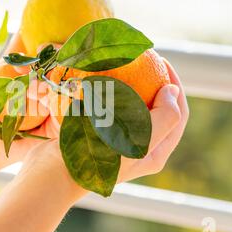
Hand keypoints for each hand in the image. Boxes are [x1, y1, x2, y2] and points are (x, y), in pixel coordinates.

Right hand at [19, 59, 187, 196]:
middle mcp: (140, 148)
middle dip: (155, 83)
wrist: (53, 172)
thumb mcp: (137, 140)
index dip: (175, 85)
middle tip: (144, 59)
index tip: (161, 62)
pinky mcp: (99, 133)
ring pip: (134, 107)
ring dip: (133, 85)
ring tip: (126, 64)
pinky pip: (112, 108)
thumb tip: (173, 92)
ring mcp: (119, 140)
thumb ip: (164, 117)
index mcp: (154, 152)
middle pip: (158, 109)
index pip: (178, 114)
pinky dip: (112, 91)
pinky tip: (104, 77)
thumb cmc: (96, 155)